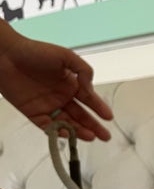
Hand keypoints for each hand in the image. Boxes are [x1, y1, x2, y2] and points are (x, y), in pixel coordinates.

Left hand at [0, 20, 112, 141]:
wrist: (5, 55)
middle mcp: (61, 96)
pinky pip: (47, 126)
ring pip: (67, 123)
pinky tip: (68, 134)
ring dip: (79, 131)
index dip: (99, 109)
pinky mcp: (32, 113)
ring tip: (91, 137)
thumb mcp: (66, 56)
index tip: (109, 117)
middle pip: (81, 115)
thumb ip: (83, 71)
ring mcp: (47, 106)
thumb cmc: (35, 51)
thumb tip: (90, 89)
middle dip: (94, 126)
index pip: (89, 99)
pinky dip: (57, 132)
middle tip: (105, 136)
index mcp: (71, 84)